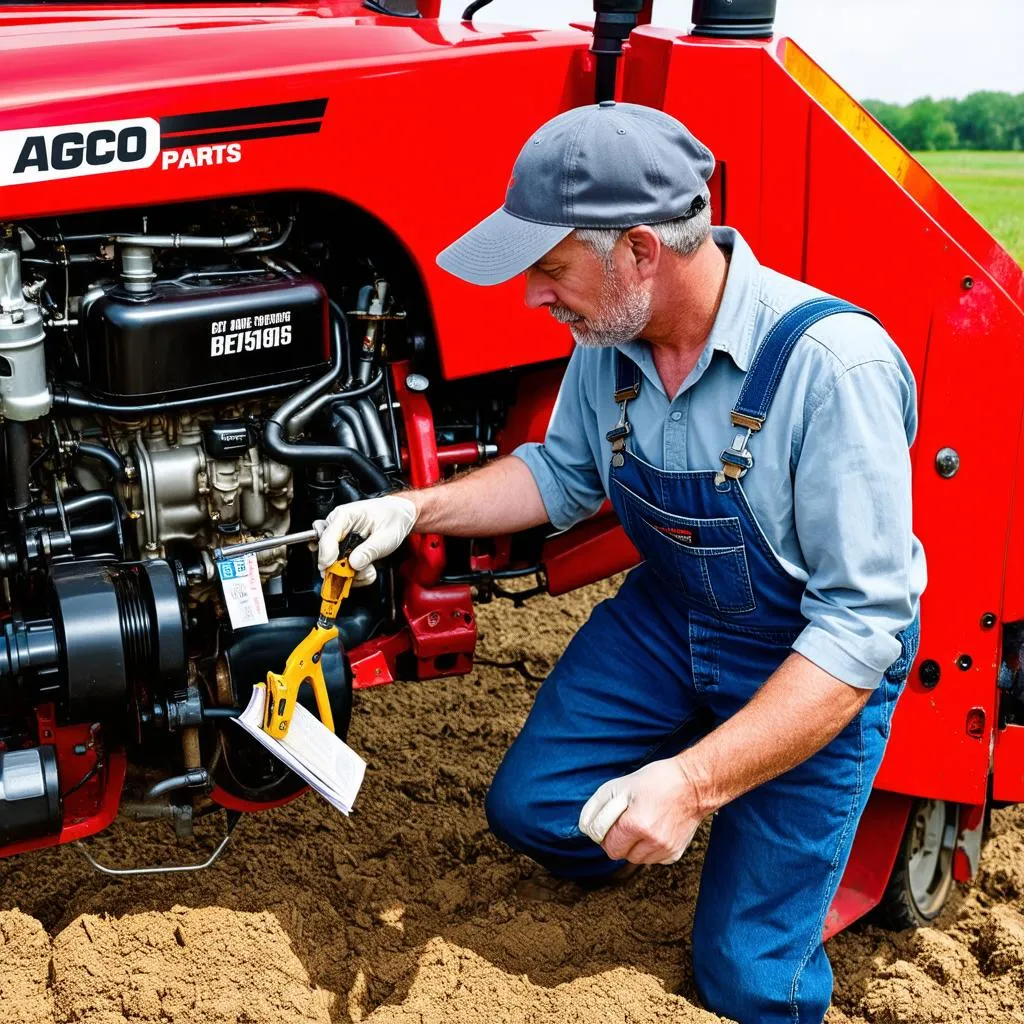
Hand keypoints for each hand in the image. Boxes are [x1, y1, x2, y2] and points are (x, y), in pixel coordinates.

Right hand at [314, 495, 417, 584]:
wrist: (399, 516)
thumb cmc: (392, 518)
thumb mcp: (386, 536)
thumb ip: (369, 550)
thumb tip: (354, 564)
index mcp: (344, 516)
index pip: (326, 538)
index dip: (326, 556)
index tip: (331, 569)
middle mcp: (337, 527)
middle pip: (325, 552)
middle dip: (341, 567)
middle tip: (357, 573)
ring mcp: (340, 539)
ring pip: (333, 563)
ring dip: (351, 572)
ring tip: (369, 569)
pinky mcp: (344, 549)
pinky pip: (342, 566)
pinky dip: (355, 573)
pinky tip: (368, 569)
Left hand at [578, 757, 703, 864]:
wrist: (693, 784)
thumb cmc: (656, 781)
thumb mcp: (620, 785)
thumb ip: (597, 807)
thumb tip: (585, 827)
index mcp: (635, 824)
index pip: (606, 844)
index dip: (603, 832)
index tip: (609, 820)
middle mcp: (651, 841)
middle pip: (618, 854)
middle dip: (616, 839)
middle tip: (624, 821)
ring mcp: (665, 850)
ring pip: (635, 859)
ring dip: (632, 845)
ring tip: (641, 823)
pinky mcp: (675, 853)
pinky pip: (652, 859)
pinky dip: (648, 848)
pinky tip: (654, 829)